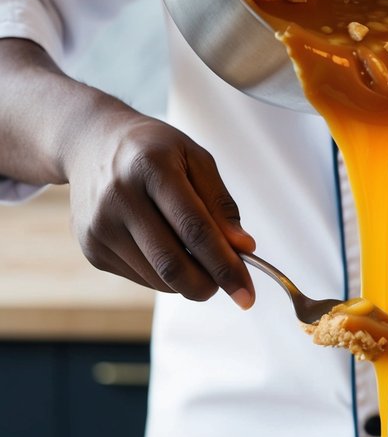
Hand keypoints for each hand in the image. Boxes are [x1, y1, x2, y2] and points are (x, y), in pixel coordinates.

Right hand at [65, 106, 256, 306]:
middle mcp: (119, 198)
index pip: (194, 229)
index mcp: (151, 168)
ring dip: (189, 280)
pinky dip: (165, 275)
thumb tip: (242, 247)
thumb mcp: (195, 158)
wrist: (91, 145)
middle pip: (171, 263)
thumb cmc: (153, 151)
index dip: (225, 265)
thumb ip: (219, 203)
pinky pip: (141, 277)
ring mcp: (100, 226)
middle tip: (229, 286)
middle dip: (208, 285)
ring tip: (200, 258)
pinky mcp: (91, 248)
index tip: (246, 292)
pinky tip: (167, 247)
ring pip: (157, 277)